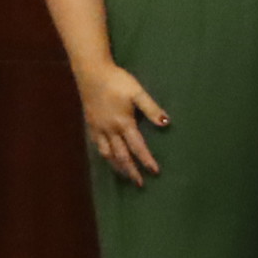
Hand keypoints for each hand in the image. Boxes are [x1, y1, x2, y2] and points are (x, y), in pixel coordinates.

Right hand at [77, 60, 169, 184]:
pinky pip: (97, 144)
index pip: (137, 147)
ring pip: (106, 153)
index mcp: (123, 123)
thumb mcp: (138, 92)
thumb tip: (166, 124)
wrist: (91, 73)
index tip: (154, 172)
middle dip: (130, 170)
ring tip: (124, 175)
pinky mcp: (90, 124)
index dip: (146, 160)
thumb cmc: (117, 81)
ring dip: (116, 166)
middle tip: (139, 183)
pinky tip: (107, 157)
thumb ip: (152, 109)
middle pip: (121, 156)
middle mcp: (109, 129)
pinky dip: (104, 154)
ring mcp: (98, 128)